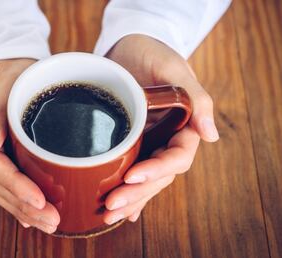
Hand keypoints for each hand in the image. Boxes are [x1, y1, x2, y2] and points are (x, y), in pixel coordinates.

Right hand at [0, 59, 59, 233]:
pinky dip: (16, 199)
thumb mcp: (8, 77)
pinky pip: (0, 179)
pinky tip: (30, 215)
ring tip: (47, 222)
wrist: (10, 58)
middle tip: (51, 220)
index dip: (16, 185)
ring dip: (21, 208)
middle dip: (23, 204)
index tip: (40, 200)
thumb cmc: (14, 64)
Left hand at [103, 34, 218, 223]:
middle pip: (159, 175)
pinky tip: (120, 211)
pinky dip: (128, 192)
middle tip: (112, 204)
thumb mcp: (172, 68)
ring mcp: (150, 144)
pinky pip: (132, 171)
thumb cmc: (152, 52)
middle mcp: (168, 139)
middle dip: (138, 193)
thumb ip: (195, 99)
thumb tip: (211, 136)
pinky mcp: (131, 144)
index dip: (156, 170)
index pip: (177, 157)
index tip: (132, 177)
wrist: (128, 49)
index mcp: (184, 126)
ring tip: (108, 215)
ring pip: (145, 179)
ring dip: (130, 199)